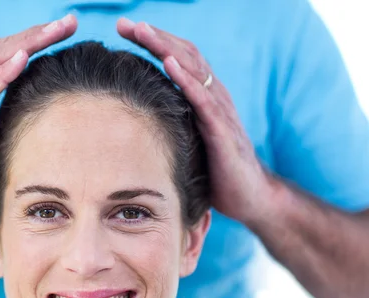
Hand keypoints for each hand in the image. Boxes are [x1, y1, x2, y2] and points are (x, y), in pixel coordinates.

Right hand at [0, 15, 77, 220]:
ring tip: (54, 30)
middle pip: (3, 48)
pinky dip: (2, 73)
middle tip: (69, 21)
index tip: (66, 27)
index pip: (5, 50)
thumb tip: (30, 91)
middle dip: (38, 33)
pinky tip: (22, 59)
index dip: (36, 37)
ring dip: (27, 44)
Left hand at [117, 18, 275, 224]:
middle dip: (153, 36)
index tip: (124, 29)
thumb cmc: (216, 169)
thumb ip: (173, 122)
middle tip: (124, 23)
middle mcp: (214, 96)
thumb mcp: (191, 140)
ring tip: (142, 30)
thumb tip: (136, 119)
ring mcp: (220, 112)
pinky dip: (187, 79)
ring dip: (166, 47)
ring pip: (193, 69)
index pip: (178, 58)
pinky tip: (170, 64)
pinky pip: (204, 100)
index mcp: (204, 96)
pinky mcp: (222, 132)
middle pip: (183, 55)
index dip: (153, 41)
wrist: (250, 196)